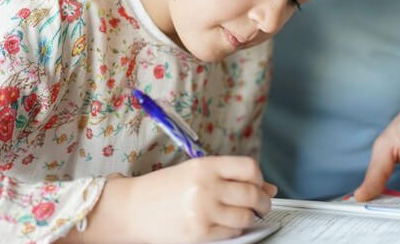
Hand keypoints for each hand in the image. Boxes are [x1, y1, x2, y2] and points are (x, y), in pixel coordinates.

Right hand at [81, 157, 276, 242]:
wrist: (131, 208)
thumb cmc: (162, 189)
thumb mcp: (194, 173)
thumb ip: (229, 177)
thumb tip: (268, 187)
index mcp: (205, 166)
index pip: (249, 168)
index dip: (259, 178)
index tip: (258, 184)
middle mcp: (206, 186)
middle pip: (252, 193)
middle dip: (262, 202)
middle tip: (261, 205)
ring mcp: (203, 211)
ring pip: (245, 216)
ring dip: (250, 217)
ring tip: (242, 215)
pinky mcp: (200, 233)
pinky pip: (231, 232)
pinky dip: (234, 230)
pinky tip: (225, 224)